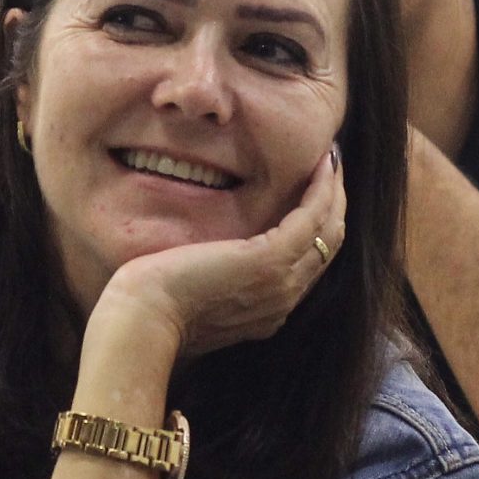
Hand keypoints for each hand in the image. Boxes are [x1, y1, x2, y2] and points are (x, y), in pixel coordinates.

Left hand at [93, 146, 344, 359]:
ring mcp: (282, 282)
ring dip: (334, 190)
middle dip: (334, 203)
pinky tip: (321, 162)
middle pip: (328, 246)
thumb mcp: (194, 290)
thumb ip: (215, 276)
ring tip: (331, 157)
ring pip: (330, 230)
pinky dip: (322, 189)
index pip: (308, 263)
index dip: (317, 225)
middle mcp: (284, 300)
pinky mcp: (272, 261)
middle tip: (331, 166)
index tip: (314, 189)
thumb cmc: (153, 306)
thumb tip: (211, 253)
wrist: (144, 320)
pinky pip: (313, 219)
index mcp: (268, 311)